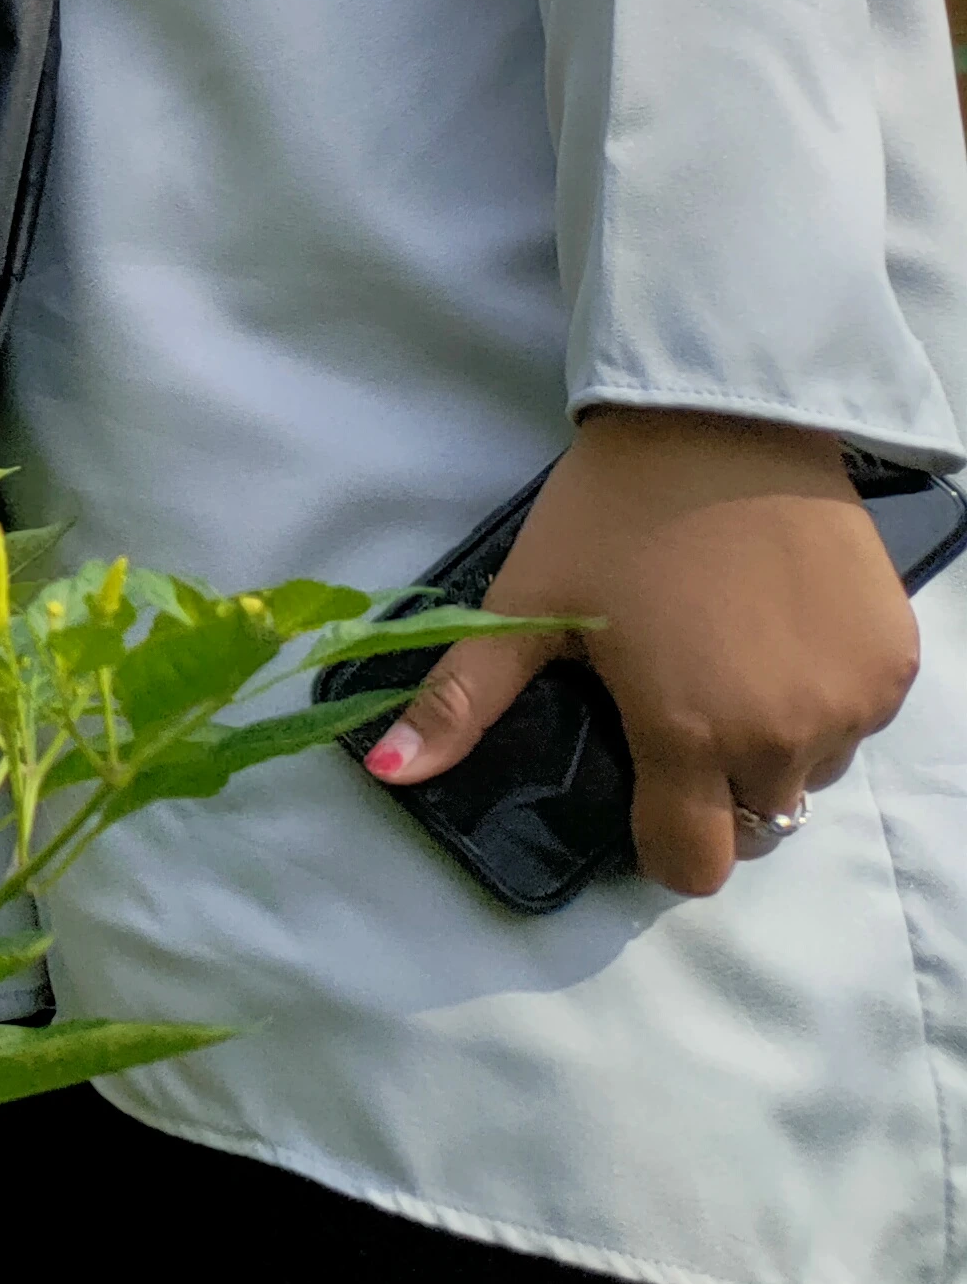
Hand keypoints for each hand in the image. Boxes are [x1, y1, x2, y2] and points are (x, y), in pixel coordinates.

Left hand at [365, 409, 918, 895]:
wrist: (721, 420)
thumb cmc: (613, 514)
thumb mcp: (524, 604)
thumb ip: (462, 701)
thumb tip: (388, 772)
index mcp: (689, 734)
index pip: (691, 863)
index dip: (660, 842)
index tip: (641, 791)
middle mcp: (784, 735)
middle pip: (752, 820)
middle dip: (713, 788)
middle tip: (676, 709)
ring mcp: (853, 700)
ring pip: (810, 773)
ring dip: (771, 744)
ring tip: (725, 665)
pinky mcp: (895, 659)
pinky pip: (858, 718)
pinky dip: (822, 698)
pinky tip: (777, 637)